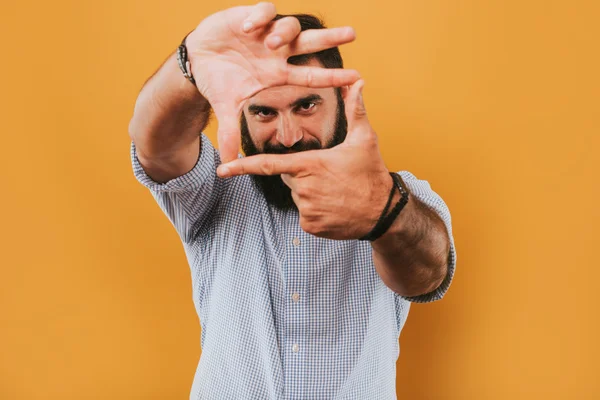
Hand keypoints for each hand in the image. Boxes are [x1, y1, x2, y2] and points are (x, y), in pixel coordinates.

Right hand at [185, 2, 359, 162]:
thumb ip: (230, 133)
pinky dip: (259, 17)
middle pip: (310, 43)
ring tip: (271, 41)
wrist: (199, 58)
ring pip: (289, 25)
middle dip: (330, 38)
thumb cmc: (219, 82)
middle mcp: (277, 53)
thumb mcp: (227, 107)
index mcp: (278, 74)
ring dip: (284, 33)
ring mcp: (266, 33)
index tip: (355, 78)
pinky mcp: (250, 16)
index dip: (332, 77)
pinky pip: (264, 11)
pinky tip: (249, 28)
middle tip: (352, 34)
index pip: (310, 76)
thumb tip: (227, 163)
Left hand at [216, 79, 392, 239]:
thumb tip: (358, 83)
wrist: (383, 213)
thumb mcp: (365, 140)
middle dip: (301, 173)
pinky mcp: (310, 225)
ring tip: (334, 191)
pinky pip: (304, 214)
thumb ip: (356, 110)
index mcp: (310, 164)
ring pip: (297, 195)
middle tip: (327, 174)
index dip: (242, 167)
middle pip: (288, 177)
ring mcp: (306, 209)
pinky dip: (315, 210)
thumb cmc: (372, 174)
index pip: (268, 164)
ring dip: (309, 192)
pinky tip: (334, 206)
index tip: (222, 170)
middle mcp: (304, 188)